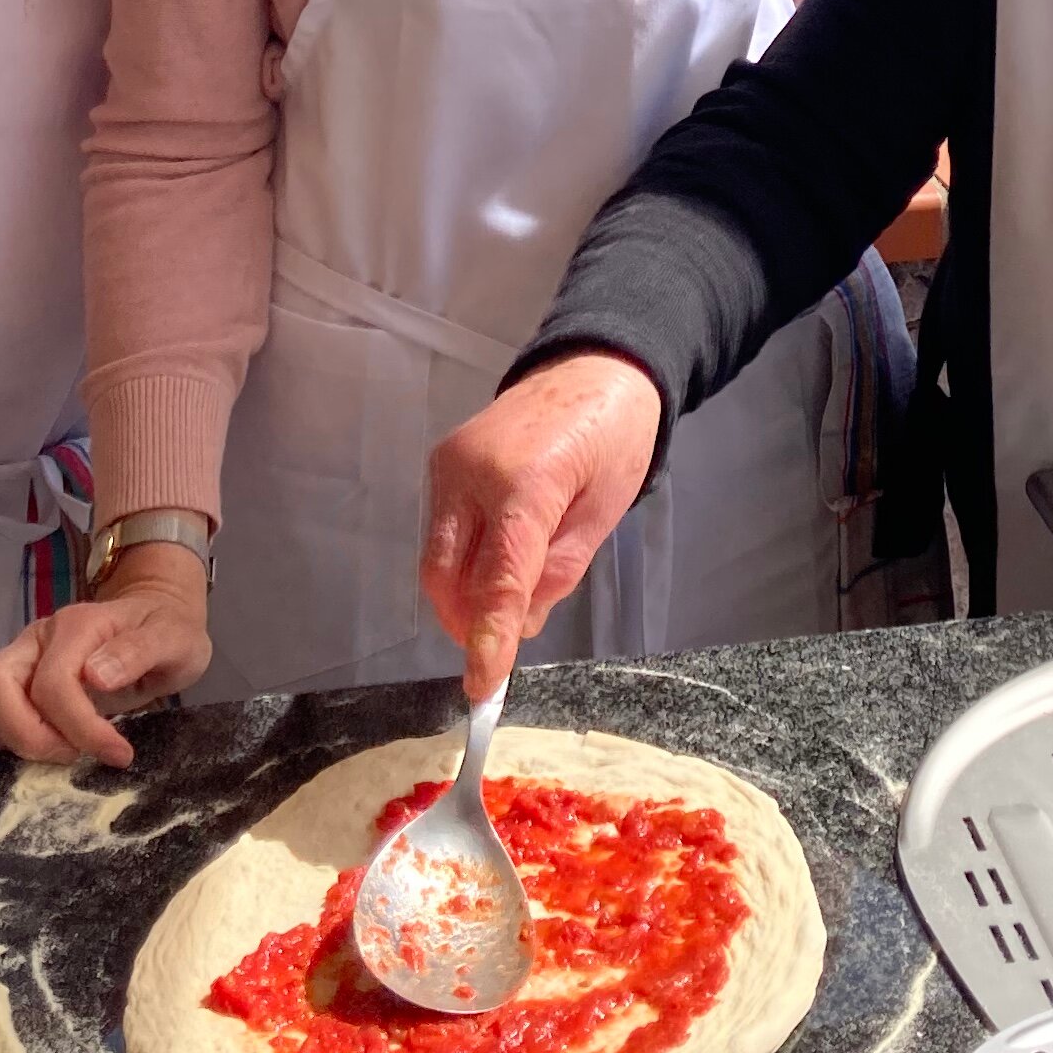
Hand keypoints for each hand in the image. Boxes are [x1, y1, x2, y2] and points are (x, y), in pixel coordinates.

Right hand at [0, 544, 211, 765]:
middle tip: (73, 755)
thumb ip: (138, 651)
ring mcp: (19, 656)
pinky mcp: (12, 676)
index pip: (53, 685)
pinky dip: (0, 733)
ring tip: (59, 749)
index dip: (79, 729)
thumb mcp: (175, 639)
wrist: (158, 613)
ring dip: (8, 735)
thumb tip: (95, 676)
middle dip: (27, 736)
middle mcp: (37, 638)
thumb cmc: (168, 629)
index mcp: (77, 626)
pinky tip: (43, 743)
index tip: (117, 753)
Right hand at [420, 356, 664, 695]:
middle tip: (498, 649)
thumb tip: (518, 626)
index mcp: (525, 484)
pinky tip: (495, 564)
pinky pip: (441, 531)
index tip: (482, 686)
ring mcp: (448, 464)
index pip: (498, 580)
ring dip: (462, 596)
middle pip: (447, 575)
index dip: (488, 639)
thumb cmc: (615, 440)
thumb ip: (558, 572)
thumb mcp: (603, 513)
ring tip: (507, 600)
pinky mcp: (441, 461)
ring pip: (437, 558)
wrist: (595, 366)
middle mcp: (470, 472)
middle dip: (466, 622)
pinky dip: (462, 563)